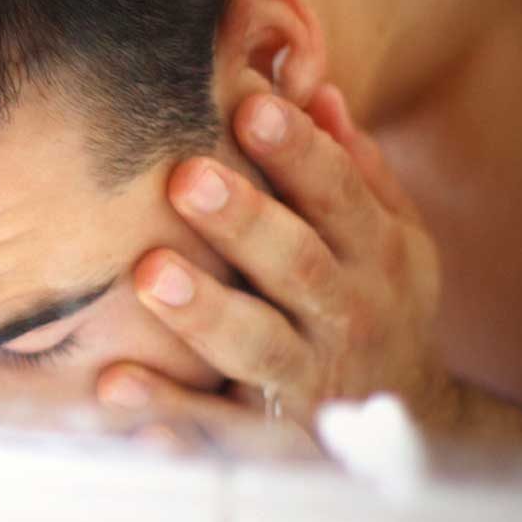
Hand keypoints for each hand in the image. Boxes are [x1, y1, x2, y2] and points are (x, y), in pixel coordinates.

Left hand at [98, 85, 460, 451]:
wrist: (407, 428)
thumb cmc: (375, 303)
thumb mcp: (389, 237)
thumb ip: (354, 170)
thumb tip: (314, 87)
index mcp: (377, 255)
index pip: (340, 195)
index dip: (300, 152)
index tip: (250, 103)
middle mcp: (348, 315)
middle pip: (297, 266)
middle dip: (245, 222)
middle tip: (185, 178)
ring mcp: (309, 378)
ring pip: (257, 345)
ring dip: (203, 311)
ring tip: (147, 274)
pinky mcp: (269, 434)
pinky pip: (215, 424)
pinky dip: (169, 409)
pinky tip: (114, 384)